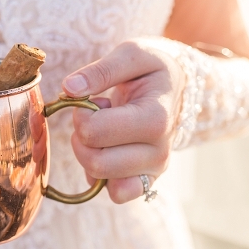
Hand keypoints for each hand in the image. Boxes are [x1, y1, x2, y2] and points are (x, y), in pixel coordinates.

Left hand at [61, 38, 185, 203]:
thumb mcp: (131, 54)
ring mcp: (155, 169)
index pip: (95, 131)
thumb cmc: (152, 68)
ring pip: (101, 178)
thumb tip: (69, 88)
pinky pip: (115, 194)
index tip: (94, 99)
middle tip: (98, 115)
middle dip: (82, 135)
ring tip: (106, 130)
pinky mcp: (148, 181)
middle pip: (95, 161)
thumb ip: (100, 70)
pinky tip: (107, 149)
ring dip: (90, 152)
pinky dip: (100, 175)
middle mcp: (159, 151)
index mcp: (156, 118)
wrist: (179, 85)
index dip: (81, 113)